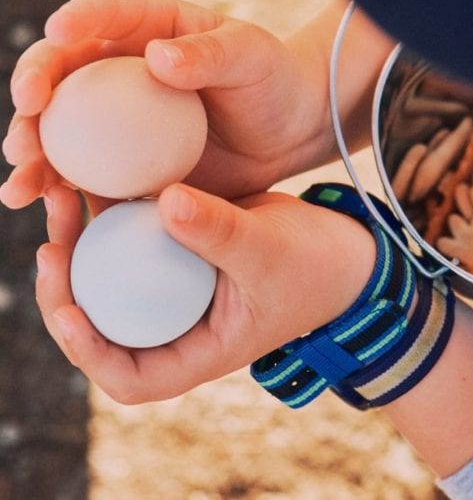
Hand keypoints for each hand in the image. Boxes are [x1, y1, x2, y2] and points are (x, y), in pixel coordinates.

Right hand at [1, 0, 389, 207]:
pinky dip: (65, 193)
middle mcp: (122, 71)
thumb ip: (211, 54)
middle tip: (28, 119)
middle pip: (63, 74)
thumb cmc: (273, 80)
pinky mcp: (128, 163)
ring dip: (34, 155)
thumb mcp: (252, 57)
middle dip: (33, 93)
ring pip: (63, 131)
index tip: (56, 33)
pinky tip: (50, 211)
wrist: (289, 131)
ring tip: (20, 182)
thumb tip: (157, 59)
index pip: (104, 13)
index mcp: (149, 28)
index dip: (75, 19)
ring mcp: (121, 121)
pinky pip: (89, 175)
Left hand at [36, 182, 375, 402]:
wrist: (340, 244)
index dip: (88, 351)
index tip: (69, 309)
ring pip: (113, 273)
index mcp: (199, 349)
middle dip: (68, 287)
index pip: (131, 375)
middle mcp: (180, 323)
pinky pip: (137, 236)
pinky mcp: (182, 248)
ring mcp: (178, 286)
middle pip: (106, 319)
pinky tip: (100, 176)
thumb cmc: (315, 266)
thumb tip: (165, 201)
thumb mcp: (270, 252)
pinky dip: (115, 211)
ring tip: (62, 196)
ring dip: (81, 240)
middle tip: (52, 242)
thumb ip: (221, 233)